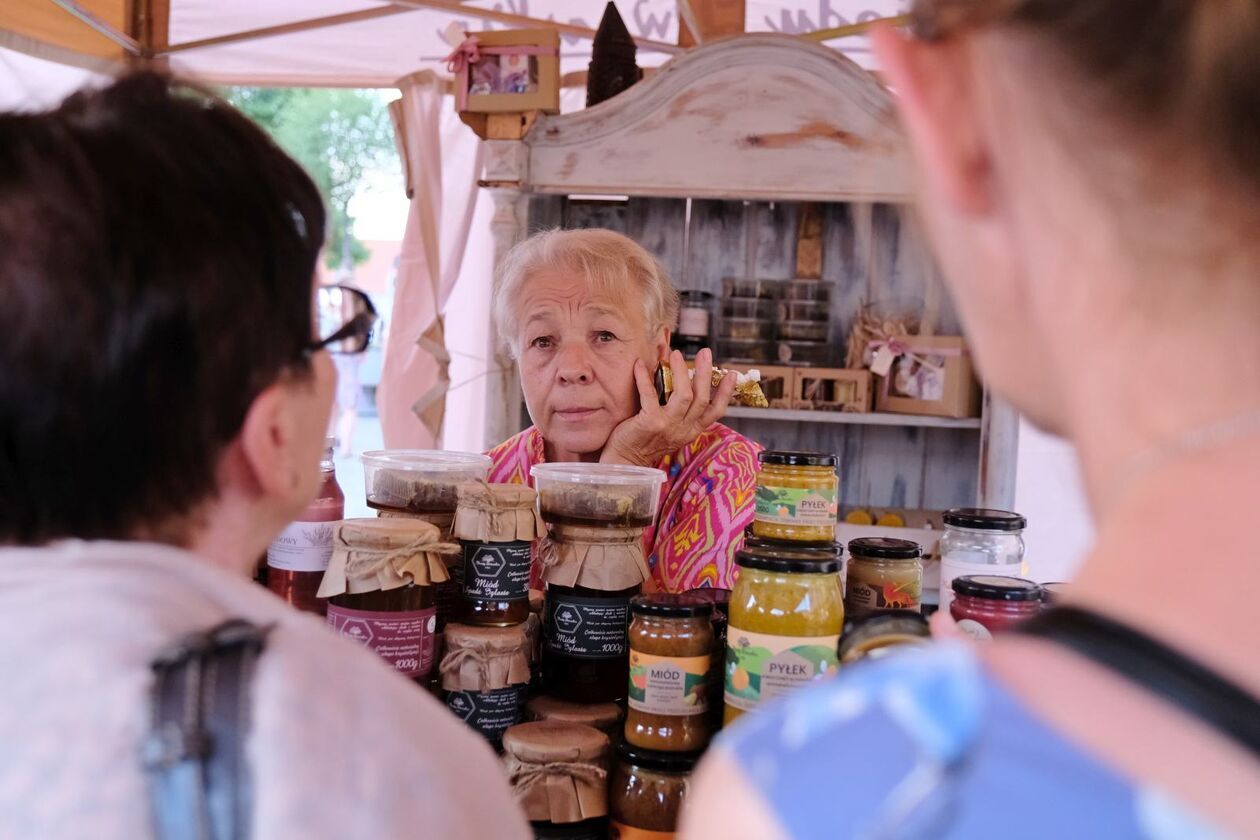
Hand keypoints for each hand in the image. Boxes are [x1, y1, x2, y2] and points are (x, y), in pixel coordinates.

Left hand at [601, 348, 736, 467]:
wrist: (625, 462)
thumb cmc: (645, 442)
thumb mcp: (671, 431)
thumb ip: (680, 412)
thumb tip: (684, 382)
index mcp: (691, 431)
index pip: (715, 412)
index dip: (725, 393)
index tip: (731, 374)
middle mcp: (683, 429)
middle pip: (701, 398)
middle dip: (705, 373)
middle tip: (705, 353)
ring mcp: (668, 426)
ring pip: (684, 395)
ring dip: (681, 372)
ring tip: (676, 354)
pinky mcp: (650, 422)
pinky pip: (650, 394)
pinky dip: (644, 377)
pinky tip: (640, 364)